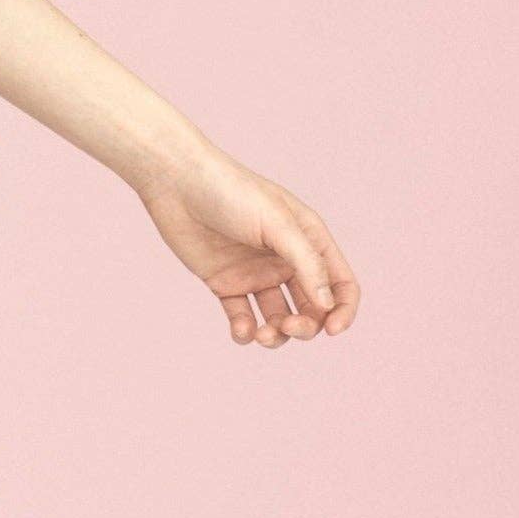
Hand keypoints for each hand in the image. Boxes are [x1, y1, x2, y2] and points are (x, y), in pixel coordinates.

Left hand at [134, 140, 361, 347]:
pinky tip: (241, 330)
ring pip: (277, 318)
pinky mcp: (224, 282)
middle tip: (287, 327)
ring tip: (261, 335)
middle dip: (306, 326)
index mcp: (307, 240)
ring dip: (276, 335)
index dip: (343, 310)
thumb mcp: (277, 223)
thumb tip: (328, 305)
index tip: (333, 330)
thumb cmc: (230, 191)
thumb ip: (305, 263)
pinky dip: (245, 331)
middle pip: (311, 308)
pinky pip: (242, 317)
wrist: (175, 182)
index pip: (340, 284)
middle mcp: (285, 260)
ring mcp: (254, 273)